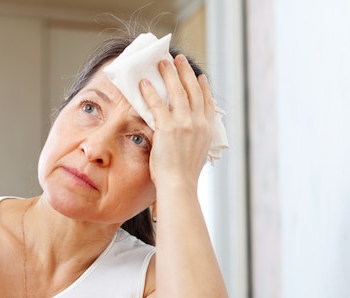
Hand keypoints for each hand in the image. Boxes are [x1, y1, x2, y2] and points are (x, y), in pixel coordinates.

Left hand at [140, 54, 215, 188]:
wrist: (179, 185)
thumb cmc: (184, 176)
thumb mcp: (196, 154)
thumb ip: (195, 140)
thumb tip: (190, 137)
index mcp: (207, 129)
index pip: (207, 101)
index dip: (202, 86)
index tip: (199, 76)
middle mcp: (199, 123)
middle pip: (193, 89)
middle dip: (185, 71)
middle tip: (178, 59)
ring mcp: (184, 124)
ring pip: (177, 91)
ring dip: (169, 74)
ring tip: (162, 62)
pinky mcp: (167, 128)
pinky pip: (157, 104)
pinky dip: (150, 92)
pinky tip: (144, 83)